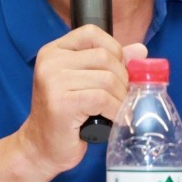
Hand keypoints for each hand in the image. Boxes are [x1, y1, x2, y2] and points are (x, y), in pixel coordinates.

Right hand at [16, 26, 146, 176]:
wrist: (41, 148)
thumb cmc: (66, 116)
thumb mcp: (86, 83)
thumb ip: (110, 63)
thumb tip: (141, 50)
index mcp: (54, 51)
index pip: (92, 33)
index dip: (113, 49)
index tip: (117, 71)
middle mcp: (50, 62)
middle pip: (104, 57)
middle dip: (122, 79)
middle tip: (122, 98)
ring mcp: (53, 81)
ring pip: (106, 79)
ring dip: (120, 98)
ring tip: (117, 111)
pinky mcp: (61, 103)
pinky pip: (102, 99)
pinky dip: (115, 110)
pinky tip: (114, 119)